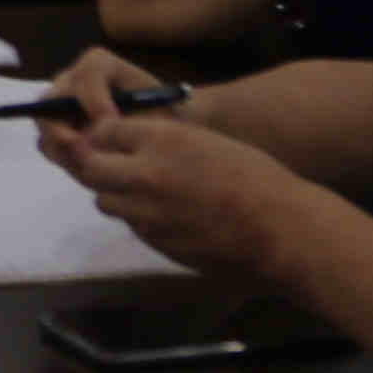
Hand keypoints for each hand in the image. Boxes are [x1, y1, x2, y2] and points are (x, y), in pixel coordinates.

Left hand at [39, 98, 305, 279]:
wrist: (281, 229)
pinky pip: (133, 227)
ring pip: (105, 201)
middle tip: (113, 168)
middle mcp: (146, 174)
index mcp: (163, 140)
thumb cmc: (255, 178)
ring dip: (116, 195)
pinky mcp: (156, 242)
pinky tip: (168, 217)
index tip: (111, 141)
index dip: (106, 136)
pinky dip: (140, 219)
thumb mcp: (205, 142)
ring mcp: (148, 213)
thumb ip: (162, 142)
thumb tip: (127, 147)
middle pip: (91, 167)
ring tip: (144, 194)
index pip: (106, 131)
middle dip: (98, 165)